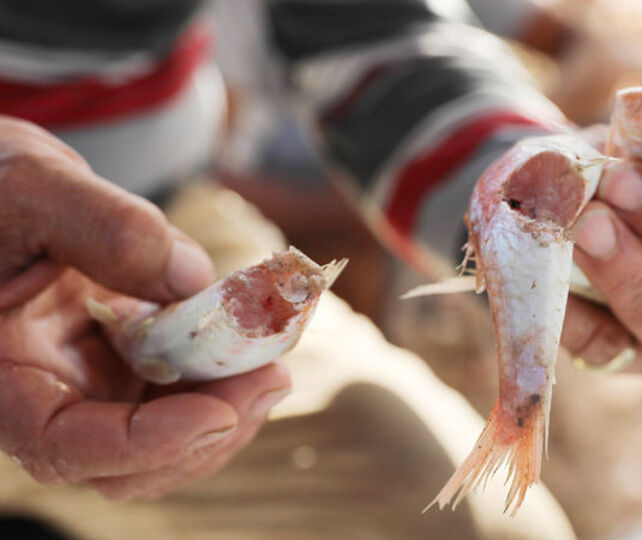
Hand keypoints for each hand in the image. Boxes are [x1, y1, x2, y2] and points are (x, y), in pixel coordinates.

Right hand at [0, 116, 290, 498]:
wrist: (12, 196)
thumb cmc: (1, 194)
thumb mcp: (33, 187)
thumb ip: (102, 227)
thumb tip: (190, 278)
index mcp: (2, 373)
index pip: (63, 444)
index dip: (144, 443)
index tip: (217, 412)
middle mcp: (50, 397)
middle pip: (128, 464)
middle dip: (207, 432)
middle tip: (271, 376)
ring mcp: (96, 390)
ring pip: (169, 444)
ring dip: (231, 412)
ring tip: (273, 358)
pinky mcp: (134, 372)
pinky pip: (188, 402)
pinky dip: (230, 383)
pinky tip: (258, 344)